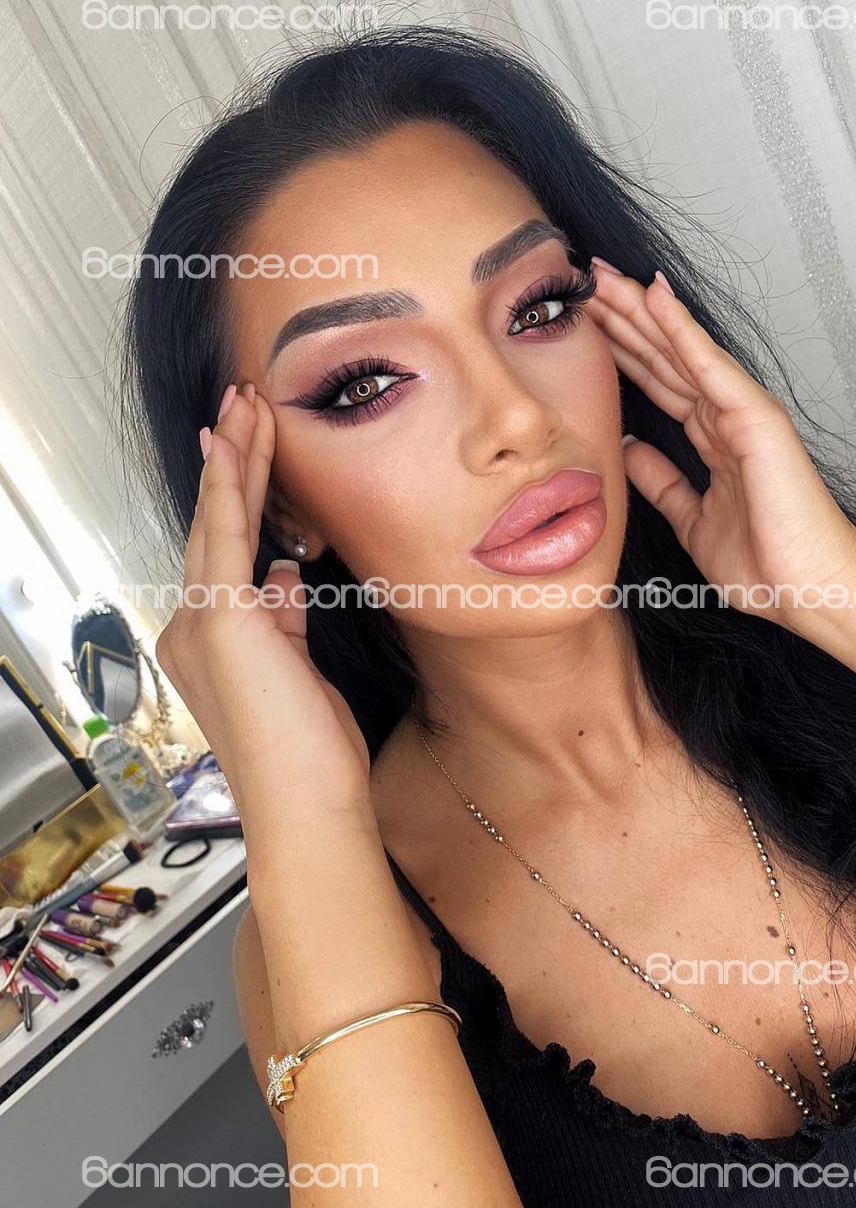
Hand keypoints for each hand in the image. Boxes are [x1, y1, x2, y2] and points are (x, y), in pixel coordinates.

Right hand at [154, 384, 373, 864]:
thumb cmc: (310, 754)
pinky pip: (226, 536)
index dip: (236, 496)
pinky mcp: (223, 621)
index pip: (225, 553)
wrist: (307, 804)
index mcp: (211, 642)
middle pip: (215, 527)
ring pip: (217, 521)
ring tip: (245, 402)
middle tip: (240, 403)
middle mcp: (193, 628)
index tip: (248, 449)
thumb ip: (284, 618)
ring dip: (234, 456)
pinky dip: (231, 483)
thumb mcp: (300, 669)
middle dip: (230, 461)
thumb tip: (283, 571)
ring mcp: (200, 624)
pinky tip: (235, 441)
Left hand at [586, 263, 855, 624]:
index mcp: (712, 438)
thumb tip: (630, 451)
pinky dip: (681, 329)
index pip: (657, 382)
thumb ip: (662, 483)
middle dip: (623, 316)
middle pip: (663, 355)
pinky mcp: (755, 416)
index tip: (584, 321)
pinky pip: (709, 365)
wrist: (810, 590)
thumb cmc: (765, 563)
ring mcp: (742, 411)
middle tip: (583, 277)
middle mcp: (726, 416)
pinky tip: (654, 295)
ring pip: (680, 349)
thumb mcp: (691, 519)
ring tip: (602, 273)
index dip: (622, 349)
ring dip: (641, 309)